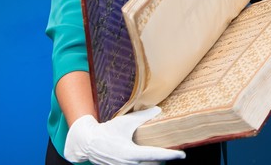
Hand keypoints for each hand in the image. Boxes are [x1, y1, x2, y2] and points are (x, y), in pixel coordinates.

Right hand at [64, 107, 185, 164]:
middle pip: (153, 164)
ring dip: (154, 161)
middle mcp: (128, 164)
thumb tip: (159, 110)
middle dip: (163, 158)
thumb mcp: (125, 122)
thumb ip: (143, 116)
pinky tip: (150, 157)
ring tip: (163, 154)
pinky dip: (146, 161)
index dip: (170, 155)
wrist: (88, 142)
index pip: (155, 155)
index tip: (182, 155)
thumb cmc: (107, 131)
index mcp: (131, 153)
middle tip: (173, 151)